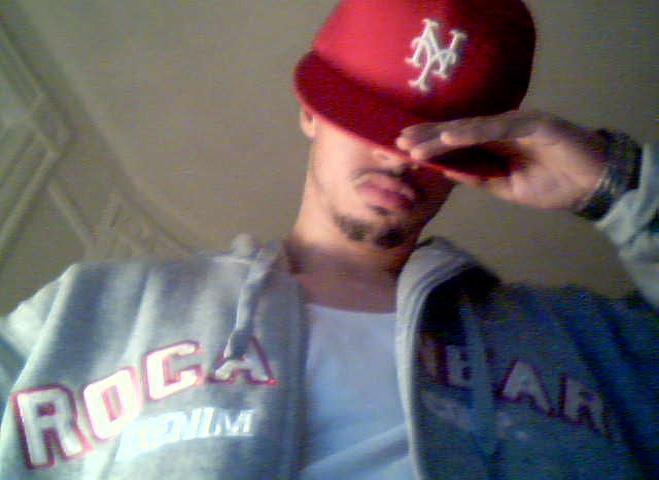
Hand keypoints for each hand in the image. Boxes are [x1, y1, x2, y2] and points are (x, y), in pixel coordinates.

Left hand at [396, 111, 607, 210]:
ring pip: (471, 127)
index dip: (429, 145)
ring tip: (416, 144)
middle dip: (426, 136)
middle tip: (397, 142)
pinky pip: (498, 127)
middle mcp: (500, 129)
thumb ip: (480, 177)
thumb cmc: (552, 186)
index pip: (456, 142)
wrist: (592, 187)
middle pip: (457, 131)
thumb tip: (448, 170)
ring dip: (441, 136)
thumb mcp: (506, 188)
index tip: (401, 150)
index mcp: (493, 144)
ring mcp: (516, 124)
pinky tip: (450, 136)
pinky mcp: (534, 123)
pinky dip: (473, 131)